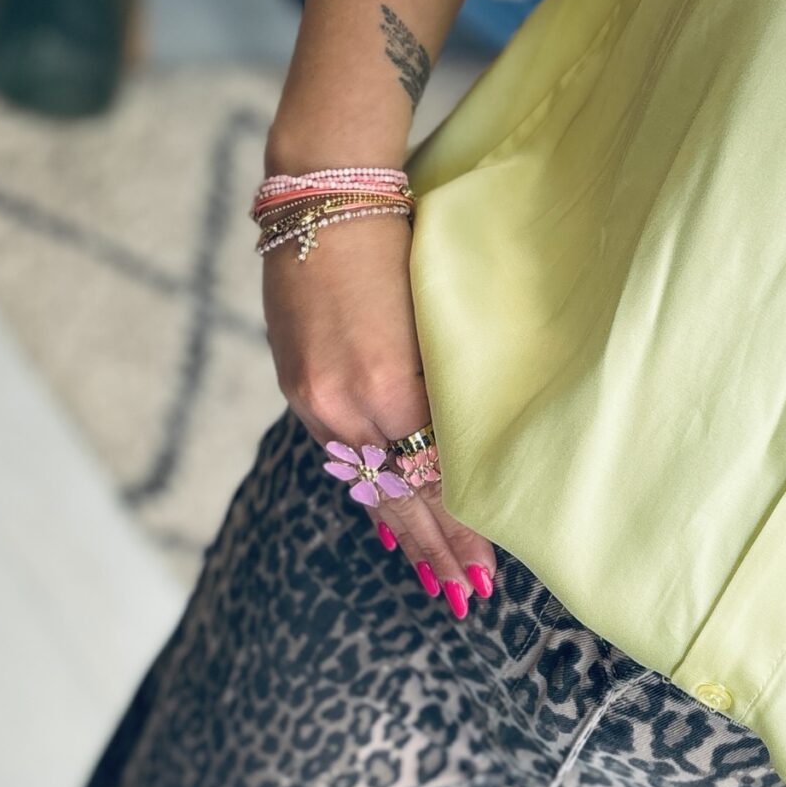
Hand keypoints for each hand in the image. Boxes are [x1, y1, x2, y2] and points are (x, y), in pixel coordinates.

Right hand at [263, 221, 496, 617]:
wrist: (322, 190)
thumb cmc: (400, 234)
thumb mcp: (436, 313)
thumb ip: (445, 383)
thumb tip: (468, 443)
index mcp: (388, 386)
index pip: (433, 479)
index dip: (462, 527)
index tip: (489, 568)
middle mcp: (343, 403)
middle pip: (397, 496)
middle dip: (434, 549)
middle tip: (465, 597)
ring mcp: (313, 396)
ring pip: (364, 480)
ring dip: (400, 529)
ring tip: (429, 574)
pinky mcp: (296, 383)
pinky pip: (337, 453)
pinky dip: (366, 487)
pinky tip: (385, 517)